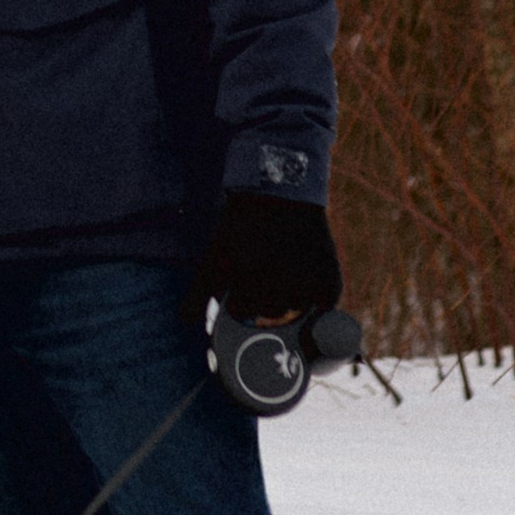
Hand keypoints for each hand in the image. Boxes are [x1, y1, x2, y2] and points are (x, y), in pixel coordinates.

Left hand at [194, 191, 341, 325]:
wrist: (281, 192)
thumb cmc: (242, 226)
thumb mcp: (216, 255)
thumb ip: (197, 294)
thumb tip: (185, 322)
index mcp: (246, 275)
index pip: (240, 310)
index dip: (238, 296)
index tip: (241, 281)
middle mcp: (277, 281)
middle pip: (268, 311)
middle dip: (263, 296)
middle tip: (264, 268)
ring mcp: (306, 281)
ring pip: (294, 308)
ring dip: (288, 295)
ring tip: (283, 266)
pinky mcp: (329, 278)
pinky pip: (323, 305)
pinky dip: (315, 297)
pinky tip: (305, 277)